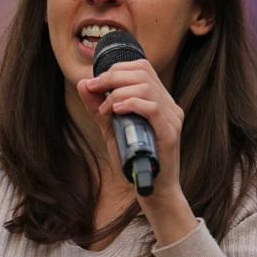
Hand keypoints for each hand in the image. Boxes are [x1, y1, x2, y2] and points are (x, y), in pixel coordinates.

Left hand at [77, 61, 196, 244]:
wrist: (151, 189)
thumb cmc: (133, 159)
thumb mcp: (111, 128)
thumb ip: (98, 107)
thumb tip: (84, 83)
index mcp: (159, 100)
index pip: (142, 67)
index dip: (116, 68)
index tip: (94, 82)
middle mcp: (169, 105)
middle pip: (143, 72)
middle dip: (112, 77)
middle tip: (94, 89)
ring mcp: (172, 118)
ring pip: (147, 87)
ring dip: (118, 92)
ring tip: (105, 109)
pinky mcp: (170, 134)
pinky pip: (153, 108)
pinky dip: (131, 104)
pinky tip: (116, 111)